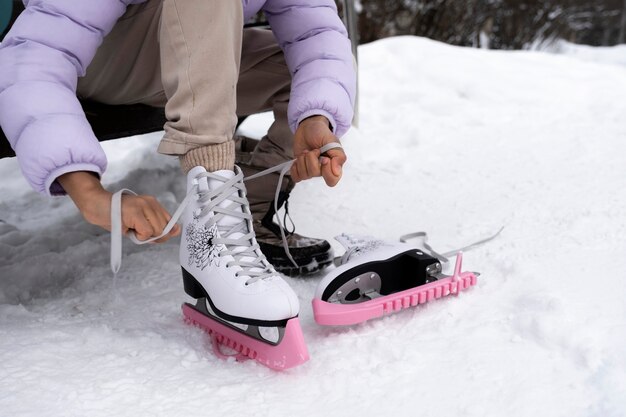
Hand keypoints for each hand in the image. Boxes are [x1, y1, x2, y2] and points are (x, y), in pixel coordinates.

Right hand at [57, 171, 180, 242]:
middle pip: (165, 229)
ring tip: (132, 228)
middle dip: (153, 236)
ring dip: (144, 236)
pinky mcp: (135, 212)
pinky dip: (138, 236)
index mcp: (153, 203)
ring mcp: (143, 206)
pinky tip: (129, 228)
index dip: (163, 233)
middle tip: (138, 232)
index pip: (170, 222)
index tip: (151, 235)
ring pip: (157, 231)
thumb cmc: (116, 217)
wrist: (96, 206)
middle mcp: (151, 202)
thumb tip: (176, 232)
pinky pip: (146, 232)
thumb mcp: (139, 222)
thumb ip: (156, 227)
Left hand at [291, 115, 346, 186]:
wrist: (309, 127)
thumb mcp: (333, 142)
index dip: (326, 170)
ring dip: (303, 159)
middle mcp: (322, 170)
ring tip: (306, 151)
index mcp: (333, 166)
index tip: (325, 158)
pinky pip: (296, 177)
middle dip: (311, 159)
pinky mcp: (300, 169)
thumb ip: (338, 156)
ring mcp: (310, 170)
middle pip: (315, 174)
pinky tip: (298, 160)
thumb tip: (337, 172)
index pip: (331, 180)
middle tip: (314, 150)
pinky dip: (295, 168)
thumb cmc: (322, 134)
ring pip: (304, 174)